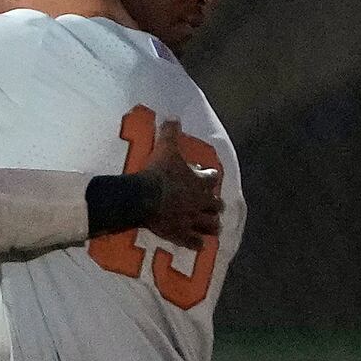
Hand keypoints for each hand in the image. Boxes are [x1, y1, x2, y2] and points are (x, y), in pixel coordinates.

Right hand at [145, 120, 224, 247]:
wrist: (145, 197)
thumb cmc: (158, 173)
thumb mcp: (165, 148)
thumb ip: (171, 132)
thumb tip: (173, 115)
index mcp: (200, 182)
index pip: (212, 178)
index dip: (210, 177)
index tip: (209, 177)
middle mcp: (201, 202)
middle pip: (216, 206)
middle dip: (215, 206)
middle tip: (214, 206)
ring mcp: (192, 220)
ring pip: (210, 226)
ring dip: (212, 226)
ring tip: (213, 228)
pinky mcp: (180, 234)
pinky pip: (193, 242)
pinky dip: (197, 243)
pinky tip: (198, 245)